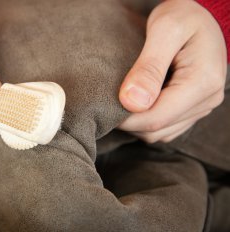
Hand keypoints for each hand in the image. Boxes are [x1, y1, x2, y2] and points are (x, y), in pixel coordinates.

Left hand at [118, 0, 226, 142]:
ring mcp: (201, 107)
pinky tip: (137, 103)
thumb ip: (149, 67)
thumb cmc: (182, 16)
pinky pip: (166, 129)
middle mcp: (207, 100)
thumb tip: (132, 103)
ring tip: (122, 101)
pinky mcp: (193, 109)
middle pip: (157, 130)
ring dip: (137, 124)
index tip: (105, 106)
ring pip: (160, 134)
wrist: (198, 16)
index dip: (126, 119)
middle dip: (129, 122)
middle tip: (109, 101)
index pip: (156, 118)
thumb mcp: (165, 30)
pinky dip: (147, 122)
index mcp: (202, 83)